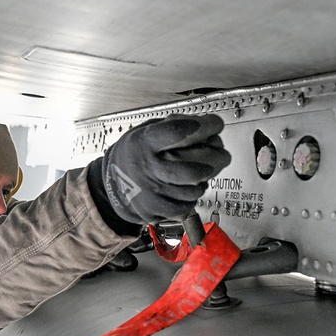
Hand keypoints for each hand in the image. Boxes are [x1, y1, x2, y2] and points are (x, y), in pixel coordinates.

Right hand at [97, 114, 230, 223]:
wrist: (113, 182)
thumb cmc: (135, 154)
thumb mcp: (146, 131)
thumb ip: (173, 126)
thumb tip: (206, 127)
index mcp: (144, 143)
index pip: (173, 133)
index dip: (200, 127)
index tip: (214, 124)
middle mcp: (146, 169)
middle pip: (190, 170)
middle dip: (214, 162)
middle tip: (222, 155)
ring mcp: (150, 193)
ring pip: (193, 190)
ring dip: (204, 180)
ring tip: (199, 172)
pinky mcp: (154, 211)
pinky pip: (186, 206)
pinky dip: (192, 197)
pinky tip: (186, 188)